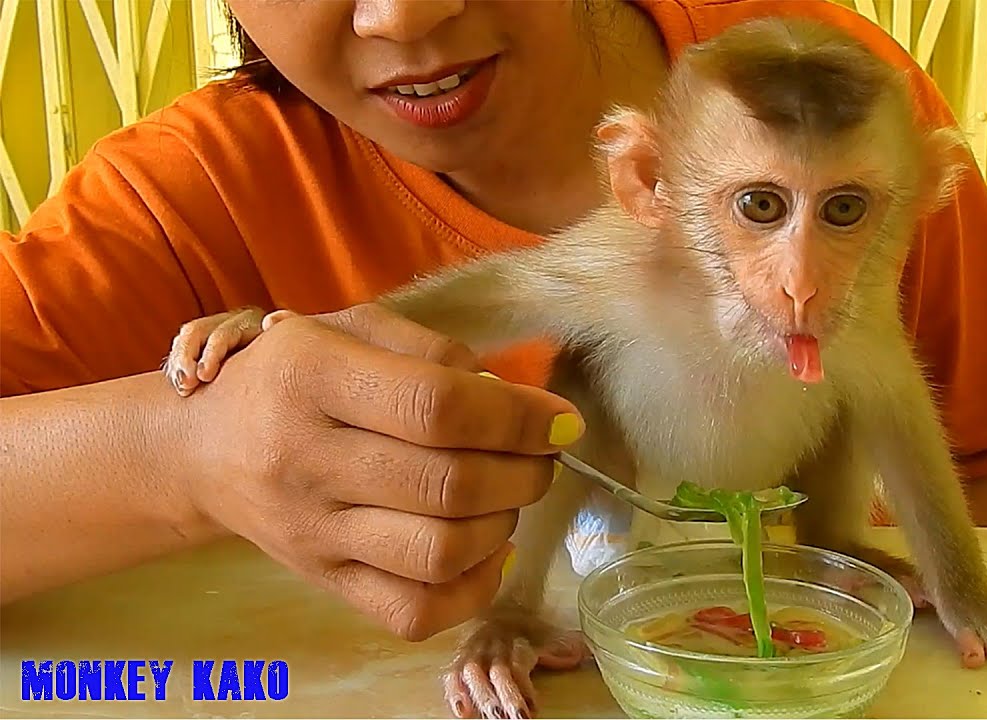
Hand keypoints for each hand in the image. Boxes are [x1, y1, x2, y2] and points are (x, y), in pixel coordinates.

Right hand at [173, 303, 583, 639]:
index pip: (436, 408)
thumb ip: (437, 353)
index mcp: (311, 377)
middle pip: (448, 486)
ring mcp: (312, 532)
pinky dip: (473, 588)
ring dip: (503, 526)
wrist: (205, 448)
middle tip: (539, 459)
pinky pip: (414, 612)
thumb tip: (525, 410)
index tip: (561, 423)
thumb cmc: (295, 376)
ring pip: (440, 553)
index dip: (518, 419)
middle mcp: (304, 460)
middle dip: (524, 473)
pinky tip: (486, 550)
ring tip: (507, 497)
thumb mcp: (352, 330)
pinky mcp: (324, 583)